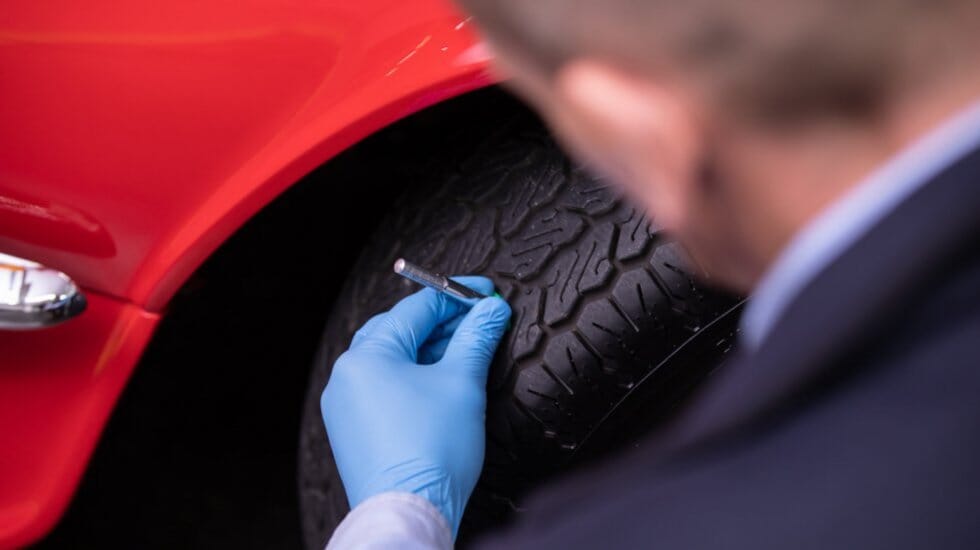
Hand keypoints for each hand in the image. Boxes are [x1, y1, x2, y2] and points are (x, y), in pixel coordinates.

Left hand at [321, 277, 510, 537]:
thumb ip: (476, 339)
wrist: (408, 513)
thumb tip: (492, 310)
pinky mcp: (351, 431)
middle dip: (442, 324)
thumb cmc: (433, 448)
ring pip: (390, 361)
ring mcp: (344, 405)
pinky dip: (411, 379)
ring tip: (465, 353)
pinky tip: (439, 386)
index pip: (416, 308)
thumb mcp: (462, 383)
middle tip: (479, 322)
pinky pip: (381, 388)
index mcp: (366, 355)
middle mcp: (346, 374)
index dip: (457, 296)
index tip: (487, 293)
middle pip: (399, 331)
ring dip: (428, 352)